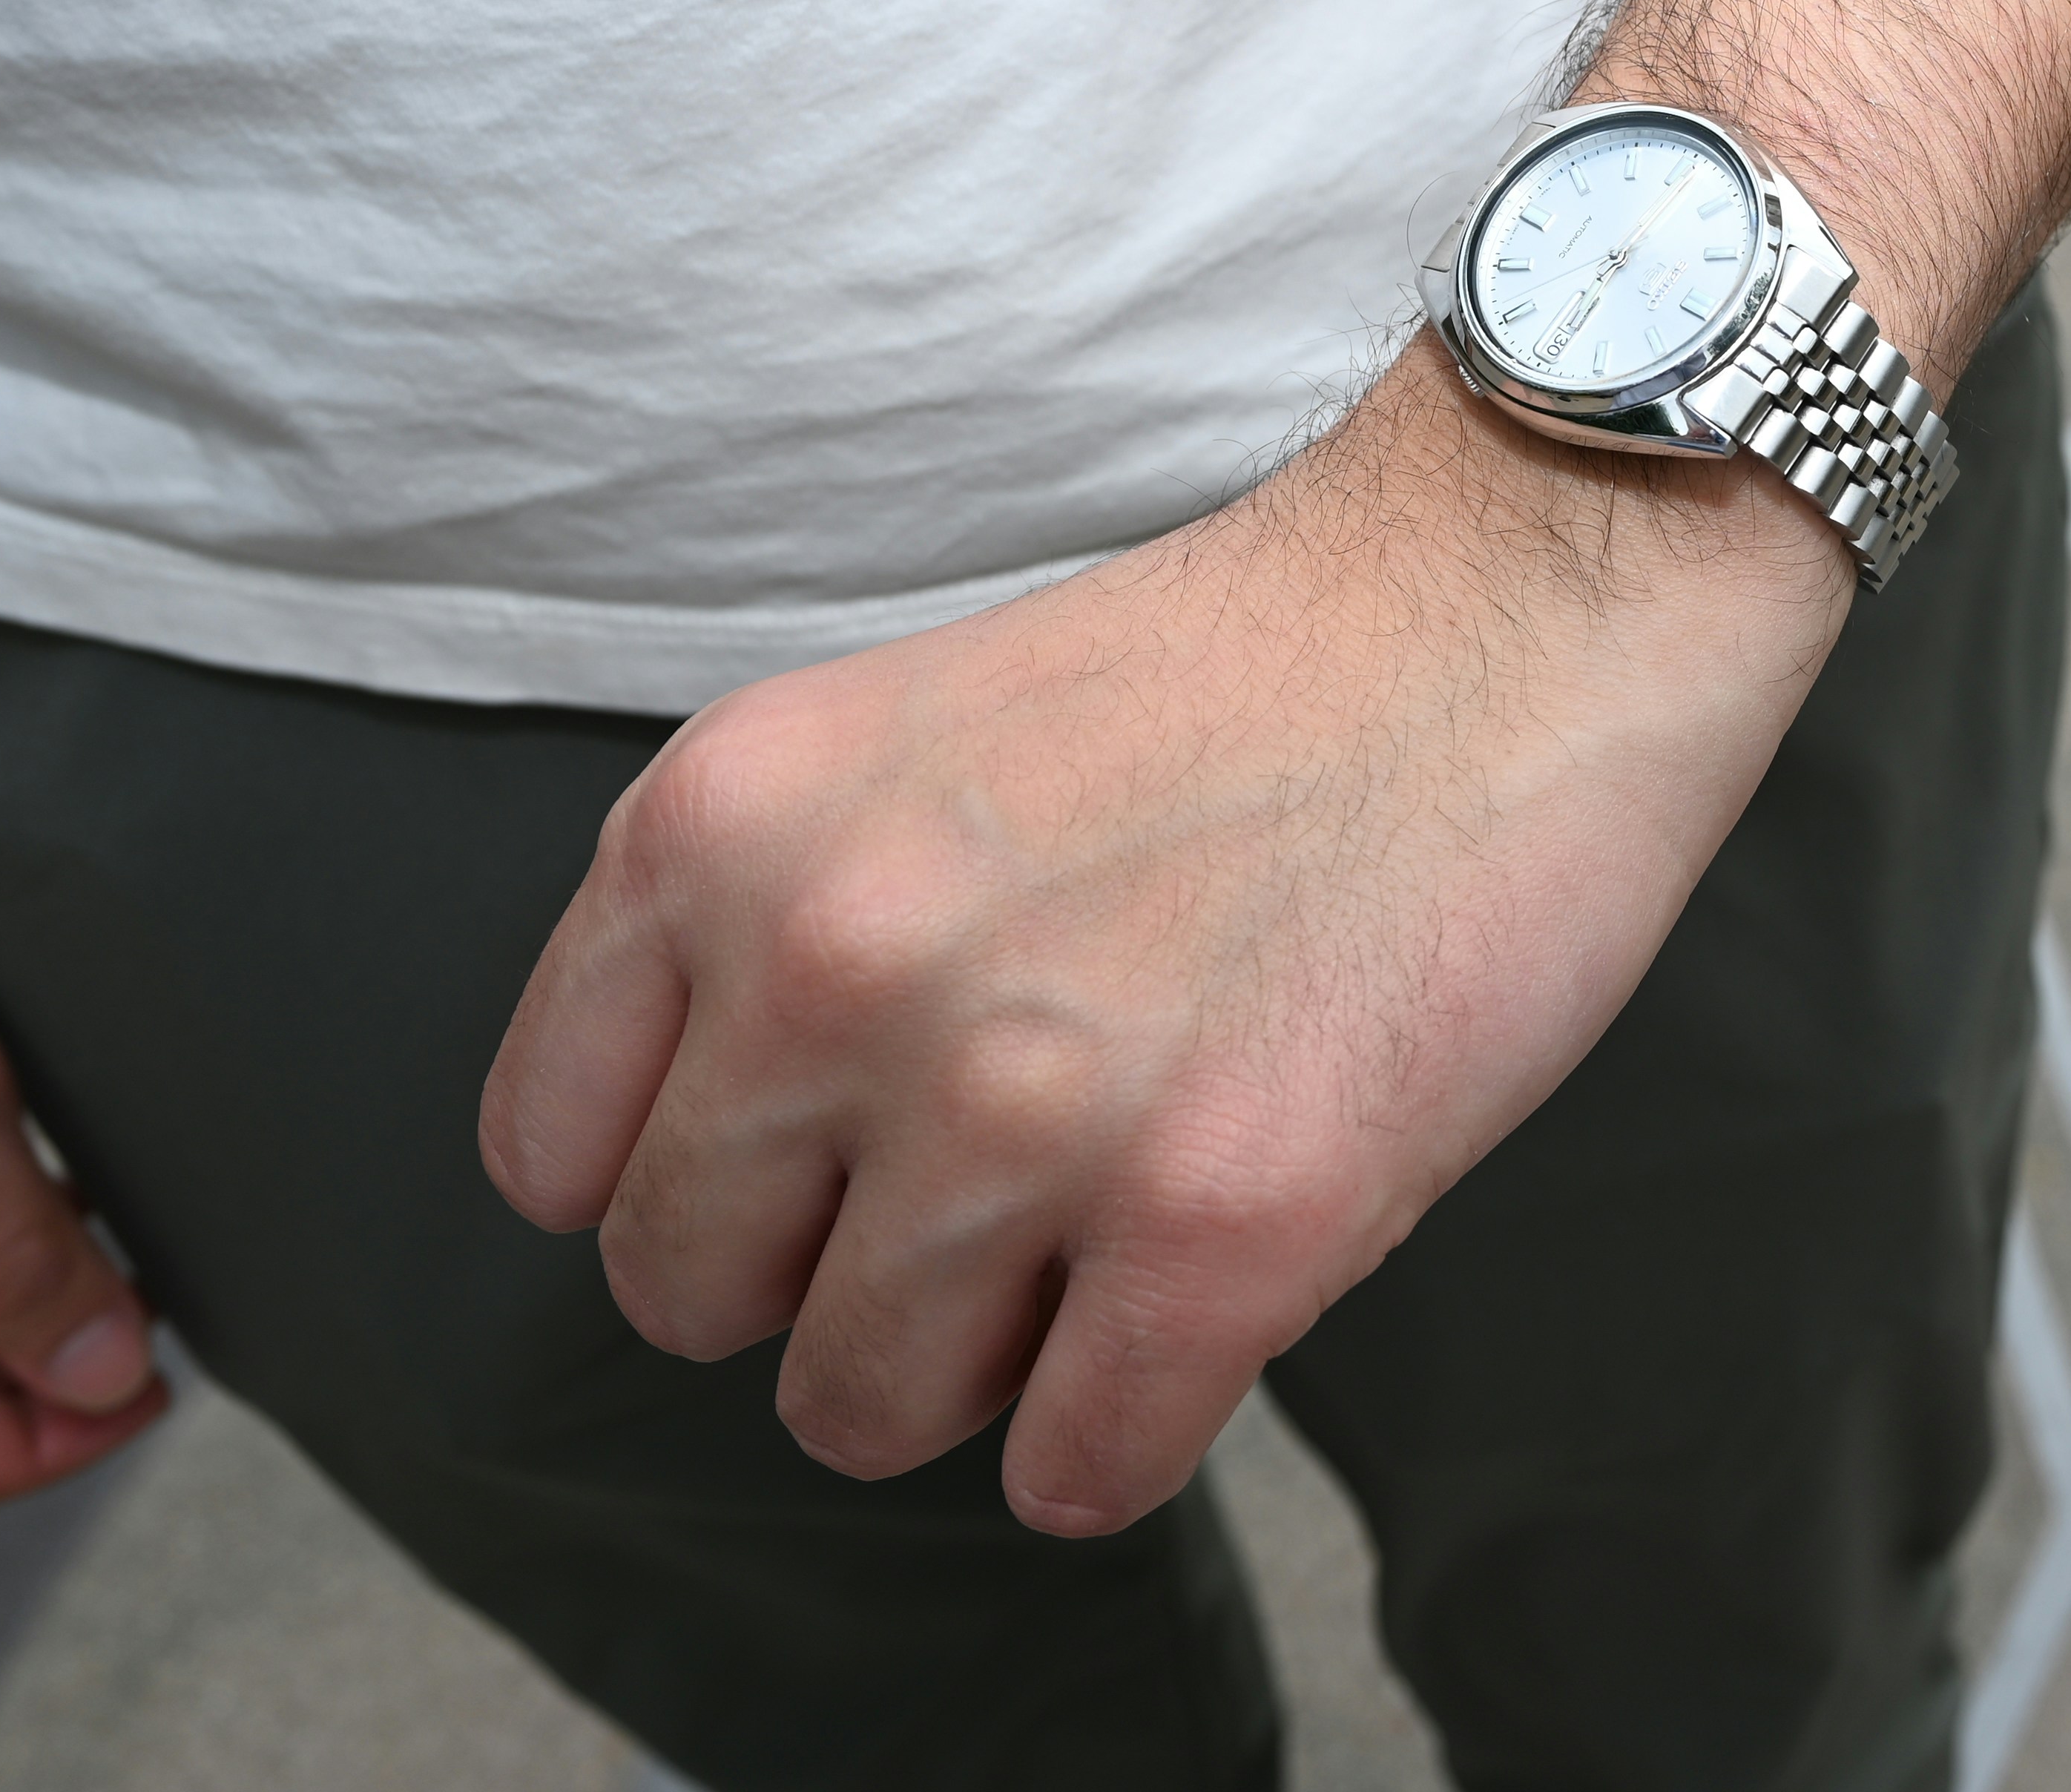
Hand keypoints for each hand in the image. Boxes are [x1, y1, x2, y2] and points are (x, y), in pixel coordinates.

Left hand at [480, 343, 1852, 1533]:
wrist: (1517, 596)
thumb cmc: (1248, 668)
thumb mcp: (901, 737)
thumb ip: (778, 924)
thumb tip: (740, 1169)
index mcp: (722, 832)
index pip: (553, 1162)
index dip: (697, 1181)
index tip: (804, 1160)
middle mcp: (833, 972)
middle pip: (695, 1308)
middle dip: (831, 1279)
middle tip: (986, 1187)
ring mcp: (1023, 1111)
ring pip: (869, 1412)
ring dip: (992, 1357)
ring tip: (1112, 1220)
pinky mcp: (1221, 1226)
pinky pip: (1080, 1473)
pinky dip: (1133, 1428)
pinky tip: (1206, 1297)